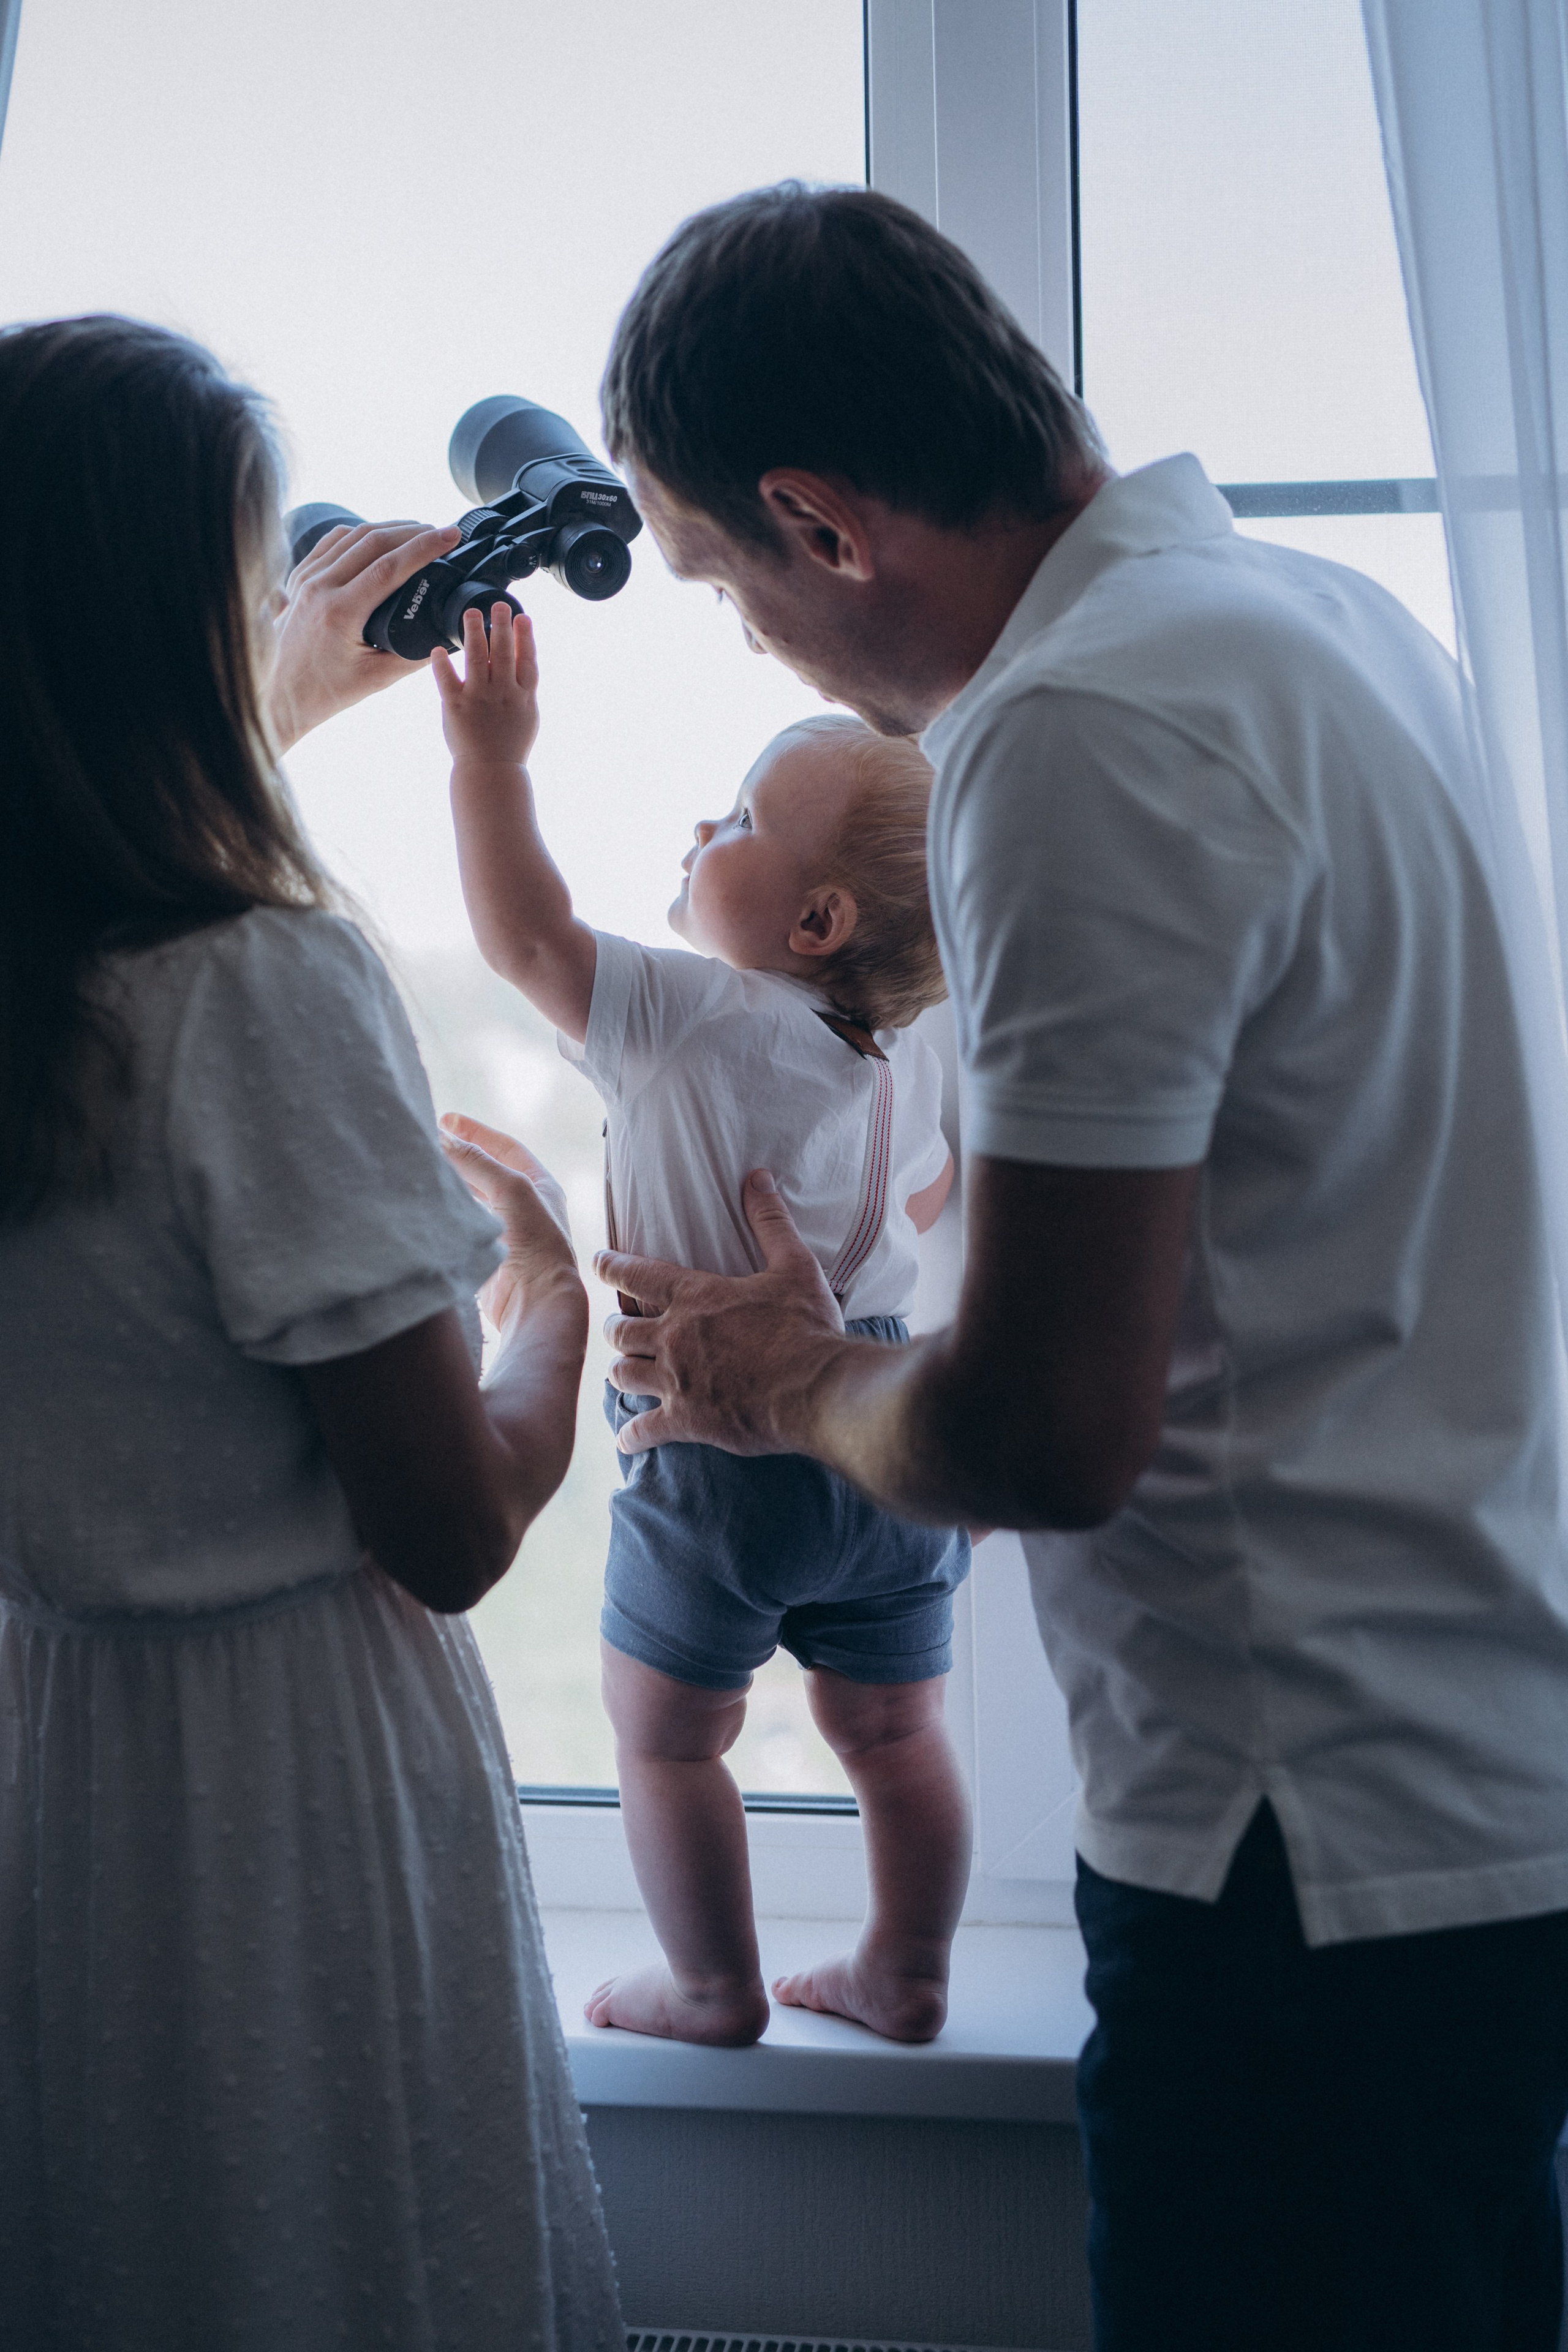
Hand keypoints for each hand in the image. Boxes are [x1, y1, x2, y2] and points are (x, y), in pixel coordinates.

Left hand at [267, 520, 460, 752]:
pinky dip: (362, 533)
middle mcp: (319, 588)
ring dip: (389, 528)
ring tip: (418, 532)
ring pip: (353, 535)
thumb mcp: (377, 679)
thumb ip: (415, 657)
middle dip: (413, 531)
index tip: (450, 535)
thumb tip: (448, 636)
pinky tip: (381, 536)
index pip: (390, 567)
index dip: (424, 547)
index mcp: (340, 613)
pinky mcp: (300, 576)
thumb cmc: (327, 689)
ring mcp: (306, 578)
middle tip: (441, 532)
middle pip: (373, 541)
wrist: (282, 692)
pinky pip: (334, 541)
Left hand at [432, 604, 539, 769]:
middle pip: (503, 652)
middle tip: (498, 604)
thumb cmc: (509, 745)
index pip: (527, 660)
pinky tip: (438, 649)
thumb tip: (522, 658)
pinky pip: (447, 680)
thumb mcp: (527, 715)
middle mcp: (502, 693)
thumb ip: (523, 687)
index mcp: (523, 696)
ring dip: (474, 633)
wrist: (491, 771)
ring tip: (471, 614)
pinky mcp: (456, 706)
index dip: (525, 637)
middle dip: (501, 625)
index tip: (522, 617)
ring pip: (477, 658)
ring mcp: (479, 699)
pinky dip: (441, 664)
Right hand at [439, 1113, 579, 1333]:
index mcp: (539, 1185)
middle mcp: (523, 1206)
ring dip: (449, 1182)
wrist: (535, 1300)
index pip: (504, 1147)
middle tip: (427, 1141)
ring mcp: (503, 1230)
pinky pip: (461, 1224)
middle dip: (458, 1155)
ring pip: (470, 1197)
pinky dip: (445, 1210)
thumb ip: (477, 1161)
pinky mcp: (484, 1253)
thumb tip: (443, 1137)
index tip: (445, 1120)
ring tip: (423, 1167)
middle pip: (485, 1171)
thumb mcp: (511, 1189)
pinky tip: (427, 1202)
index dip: (476, 1132)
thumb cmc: (536, 1242)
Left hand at [596, 1169, 845, 1455]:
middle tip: (619, 1328)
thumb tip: (757, 1178)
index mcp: (696, 1297)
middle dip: (615, 1327)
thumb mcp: (794, 1265)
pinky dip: (632, 1435)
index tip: (598, 1262)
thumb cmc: (808, 1327)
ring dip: (621, 1370)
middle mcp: (675, 1337)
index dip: (612, 1266)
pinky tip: (629, 1439)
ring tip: (625, 1370)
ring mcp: (676, 1380)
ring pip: (623, 1373)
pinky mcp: (686, 1420)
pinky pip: (642, 1431)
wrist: (819, 1389)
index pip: (638, 1274)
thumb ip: (770, 1221)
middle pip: (620, 1330)